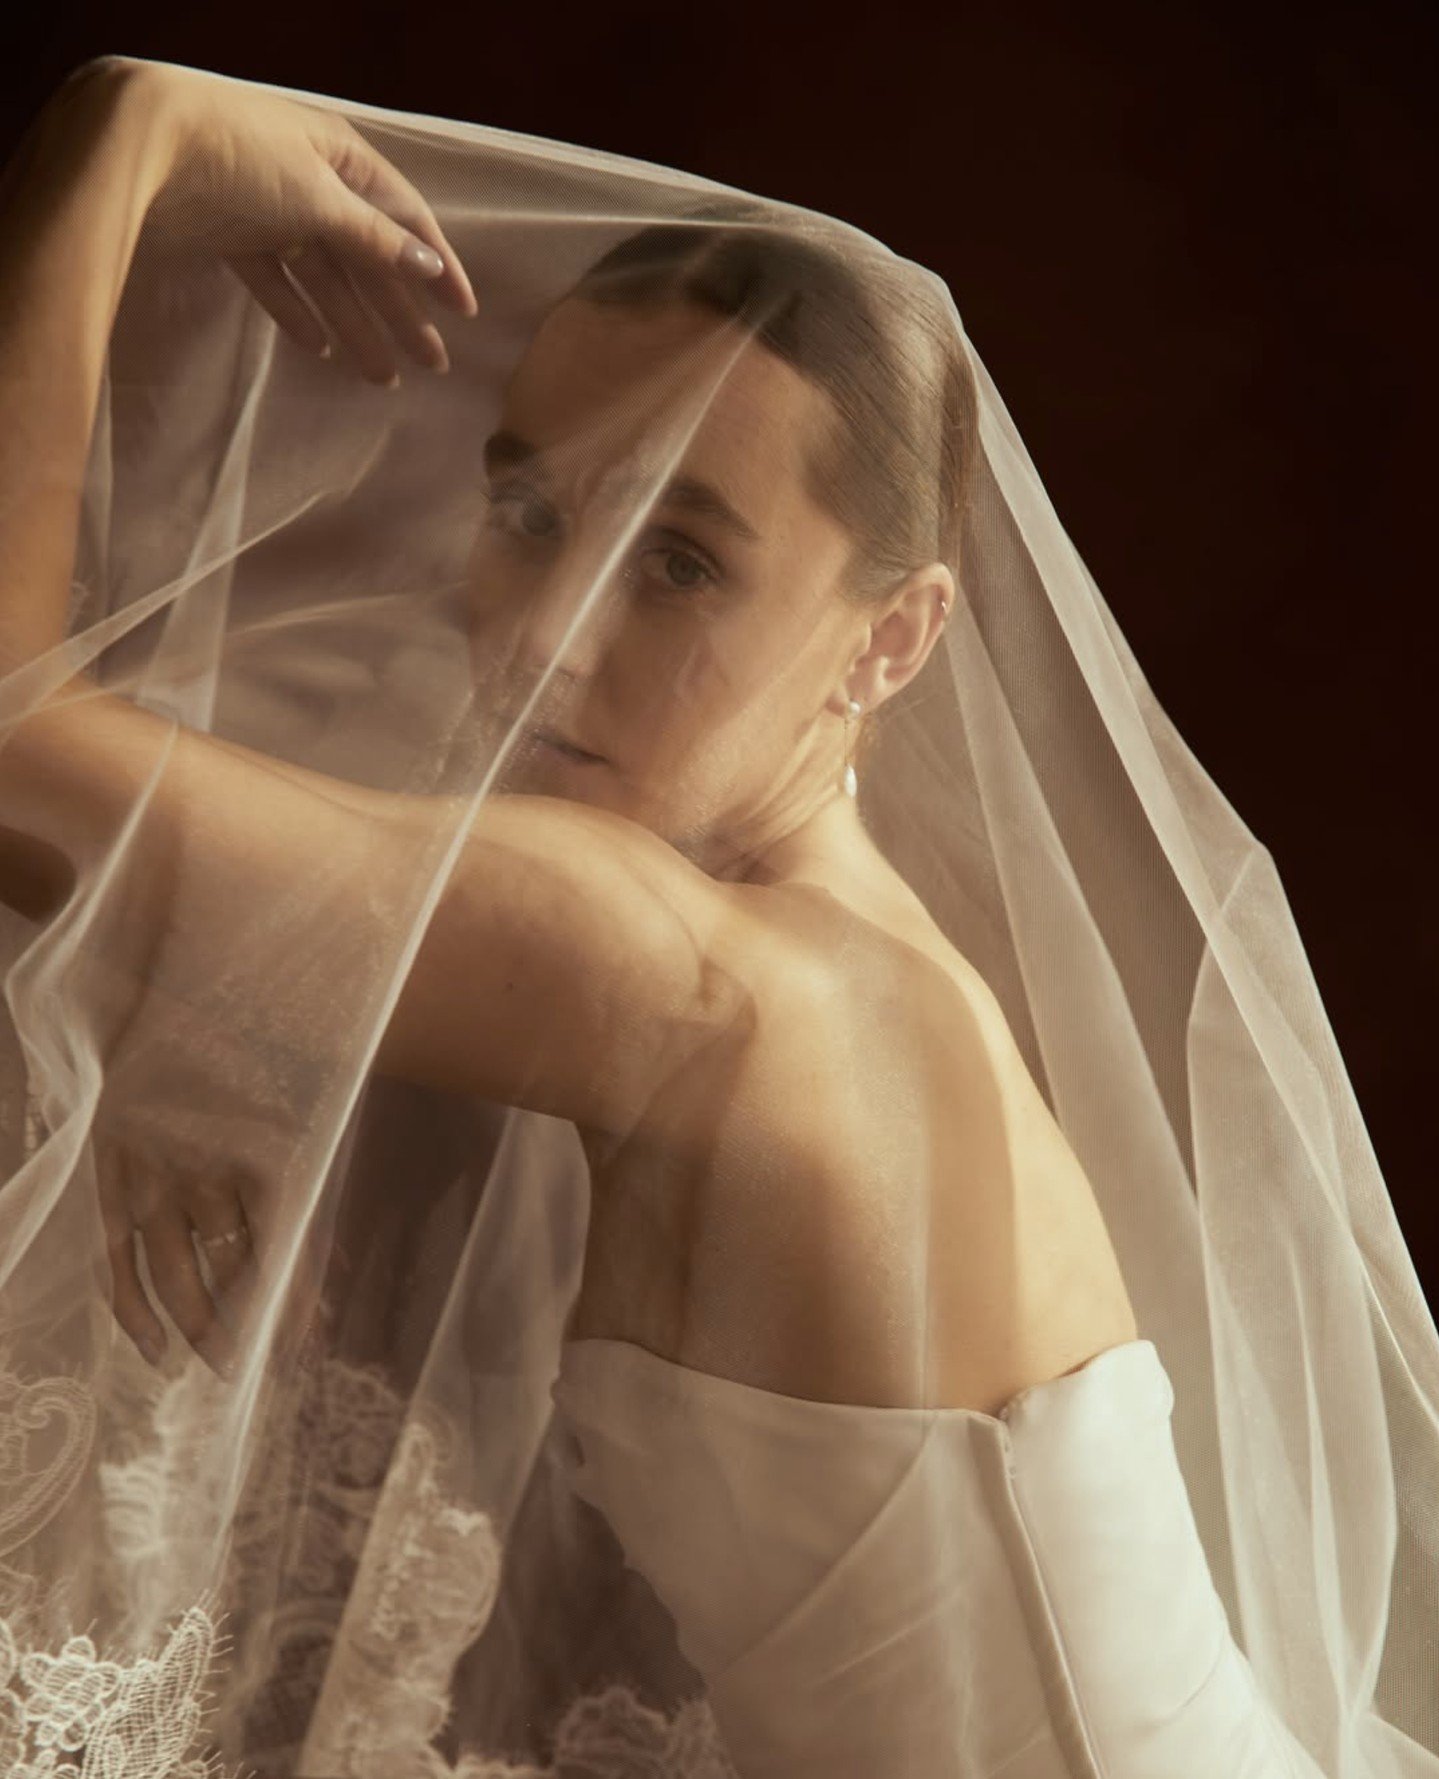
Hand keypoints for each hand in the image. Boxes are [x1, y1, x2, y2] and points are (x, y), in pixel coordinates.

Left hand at [103, 57, 477, 383]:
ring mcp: (270, 210)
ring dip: (356, 326)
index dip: (437, 267)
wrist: (143, 143)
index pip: (405, 220)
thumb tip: (430, 267)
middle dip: (401, 313)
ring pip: (325, 279)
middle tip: (432, 364)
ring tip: (382, 377)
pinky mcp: (231, 236)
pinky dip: (296, 313)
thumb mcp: (322, 197)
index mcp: (342, 159)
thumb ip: (375, 239)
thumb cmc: (243, 156)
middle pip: (368, 258)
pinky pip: (275, 282)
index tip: (463, 315)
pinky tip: (319, 348)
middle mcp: (311, 182)